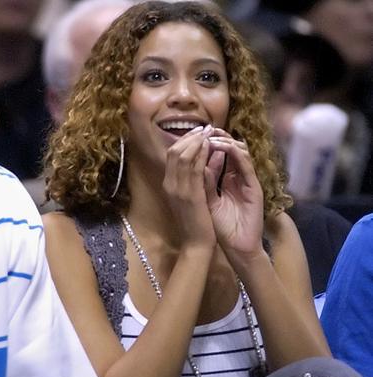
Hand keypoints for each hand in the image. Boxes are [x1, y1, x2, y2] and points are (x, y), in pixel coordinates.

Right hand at [162, 124, 215, 249]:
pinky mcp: (190, 194)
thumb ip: (193, 180)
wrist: (196, 244)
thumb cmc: (195, 223)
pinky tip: (211, 147)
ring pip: (183, 156)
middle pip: (175, 151)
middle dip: (190, 137)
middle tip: (205, 128)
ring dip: (197, 141)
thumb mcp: (190, 198)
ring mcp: (178, 189)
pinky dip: (202, 154)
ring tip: (209, 133)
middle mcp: (169, 185)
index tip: (199, 133)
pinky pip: (195, 167)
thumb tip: (202, 160)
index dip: (184, 140)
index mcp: (168, 185)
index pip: (171, 155)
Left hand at [204, 128, 263, 255]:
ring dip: (226, 142)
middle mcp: (239, 178)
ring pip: (240, 153)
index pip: (219, 155)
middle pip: (231, 150)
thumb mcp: (206, 200)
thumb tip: (196, 162)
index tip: (195, 134)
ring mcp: (248, 182)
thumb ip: (203, 182)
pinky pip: (246, 166)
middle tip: (205, 128)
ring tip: (213, 135)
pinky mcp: (255, 188)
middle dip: (218, 137)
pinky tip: (225, 147)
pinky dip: (236, 154)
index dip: (208, 144)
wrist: (237, 246)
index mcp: (227, 180)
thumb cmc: (220, 226)